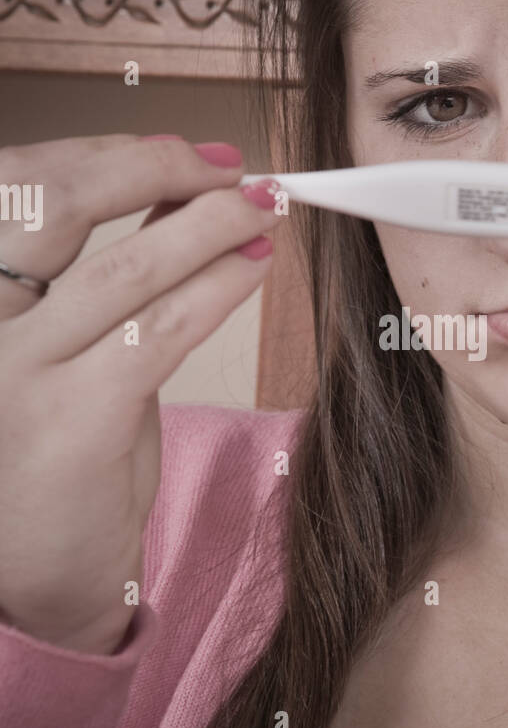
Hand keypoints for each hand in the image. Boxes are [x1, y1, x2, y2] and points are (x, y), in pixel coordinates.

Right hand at [0, 134, 279, 651]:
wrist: (35, 576)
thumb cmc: (49, 456)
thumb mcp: (66, 351)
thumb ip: (109, 279)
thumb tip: (175, 199)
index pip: (26, 190)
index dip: (109, 155)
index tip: (181, 151)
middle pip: (63, 209)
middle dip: (160, 172)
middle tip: (234, 174)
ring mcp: (16, 373)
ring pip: (124, 269)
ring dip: (208, 226)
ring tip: (263, 211)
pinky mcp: (73, 418)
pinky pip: (159, 331)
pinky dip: (217, 288)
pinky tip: (253, 267)